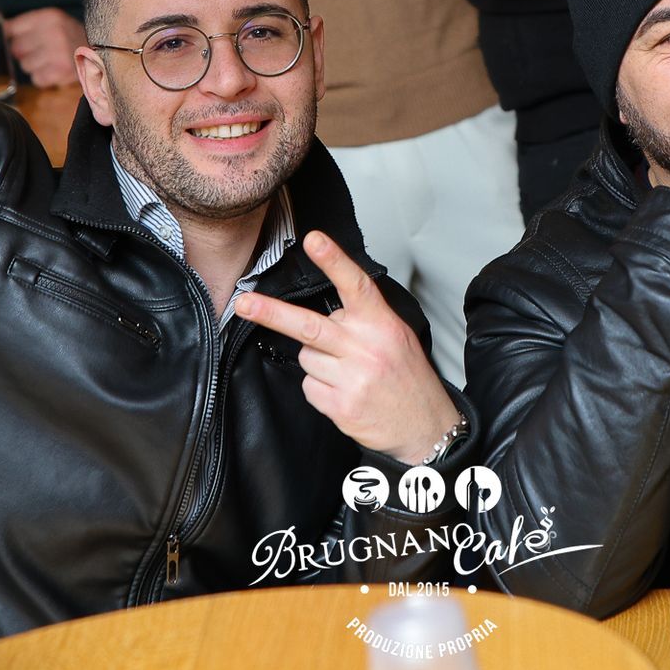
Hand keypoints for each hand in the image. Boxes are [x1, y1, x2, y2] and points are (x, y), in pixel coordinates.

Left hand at [5, 9, 85, 86]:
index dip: (13, 37)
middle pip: (16, 48)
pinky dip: (44, 77)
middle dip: (25, 52)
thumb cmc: (72, 36)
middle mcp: (53, 33)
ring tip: (50, 60)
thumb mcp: (53, 21)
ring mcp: (58, 53)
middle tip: (40, 51)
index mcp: (49, 17)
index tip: (20, 40)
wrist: (103, 51)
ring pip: (25, 65)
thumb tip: (0, 31)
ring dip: (35, 66)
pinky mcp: (62, 71)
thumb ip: (26, 25)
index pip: (12, 29)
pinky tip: (54, 70)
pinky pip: (37, 79)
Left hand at [233, 231, 460, 464]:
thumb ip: (364, 321)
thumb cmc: (408, 380)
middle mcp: (367, 348)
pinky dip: (320, 390)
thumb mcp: (398, 338)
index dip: (334, 261)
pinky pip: (310, 387)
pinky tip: (343, 393)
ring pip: (306, 358)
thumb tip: (327, 312)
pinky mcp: (341, 406)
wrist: (425, 428)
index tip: (313, 240)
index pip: (356, 285)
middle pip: (309, 326)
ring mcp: (353, 378)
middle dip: (271, 313)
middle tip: (244, 304)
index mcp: (383, 325)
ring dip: (318, 364)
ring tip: (347, 374)